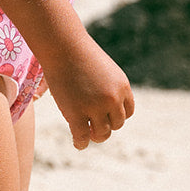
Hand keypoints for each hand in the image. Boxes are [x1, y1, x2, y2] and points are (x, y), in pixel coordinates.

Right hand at [42, 30, 133, 151]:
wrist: (62, 46)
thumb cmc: (78, 53)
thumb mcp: (102, 69)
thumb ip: (108, 87)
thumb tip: (105, 107)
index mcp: (122, 87)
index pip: (127, 112)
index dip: (116, 116)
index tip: (106, 116)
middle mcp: (113, 100)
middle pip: (116, 124)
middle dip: (106, 125)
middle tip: (93, 125)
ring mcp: (95, 108)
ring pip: (102, 133)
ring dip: (95, 136)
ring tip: (87, 134)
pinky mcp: (77, 114)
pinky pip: (82, 137)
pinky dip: (81, 143)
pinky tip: (78, 143)